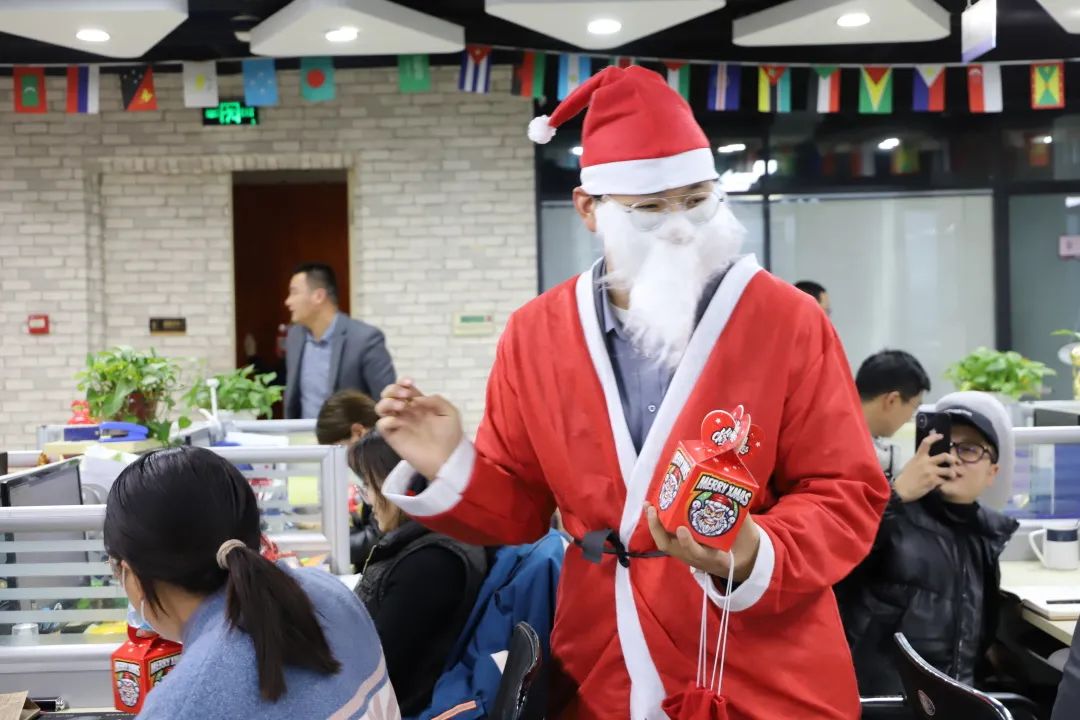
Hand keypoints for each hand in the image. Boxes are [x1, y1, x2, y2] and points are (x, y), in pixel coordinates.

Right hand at [375, 379, 463, 479]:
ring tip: (401, 406)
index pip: (403, 388)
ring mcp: (398, 424)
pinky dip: (386, 420)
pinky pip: (381, 425)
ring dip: (387, 402)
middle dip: (393, 389)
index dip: (402, 382)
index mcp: (417, 404)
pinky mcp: (393, 437)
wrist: (447, 458)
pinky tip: (398, 421)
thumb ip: (436, 400)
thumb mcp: (449, 412)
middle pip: (388, 394)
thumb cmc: (450, 435)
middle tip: (406, 396)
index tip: (410, 383)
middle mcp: (405, 412)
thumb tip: (417, 398)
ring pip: (380, 407)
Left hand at [644, 503, 760, 582]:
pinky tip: (654, 506)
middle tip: (653, 510)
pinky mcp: (681, 547)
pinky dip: (658, 522)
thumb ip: (741, 518)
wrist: (736, 563)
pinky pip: (665, 536)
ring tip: (649, 505)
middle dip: (658, 529)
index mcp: (712, 557)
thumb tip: (737, 494)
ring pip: (664, 542)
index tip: (682, 530)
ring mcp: (685, 553)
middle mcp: (694, 557)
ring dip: (654, 524)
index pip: (697, 554)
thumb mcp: (745, 536)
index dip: (688, 543)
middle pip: (670, 547)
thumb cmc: (740, 546)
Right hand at [893, 433, 955, 502]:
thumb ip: (920, 460)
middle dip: (953, 459)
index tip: (941, 436)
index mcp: (919, 457)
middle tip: (955, 462)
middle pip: (945, 456)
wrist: (901, 489)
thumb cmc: (905, 477)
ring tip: (952, 475)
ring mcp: (931, 472)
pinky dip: (945, 483)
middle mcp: (926, 462)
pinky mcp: (933, 482)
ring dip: (952, 473)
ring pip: (949, 470)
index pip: (926, 443)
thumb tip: (928, 458)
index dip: (935, 437)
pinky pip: (945, 481)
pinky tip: (943, 484)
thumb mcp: (911, 464)